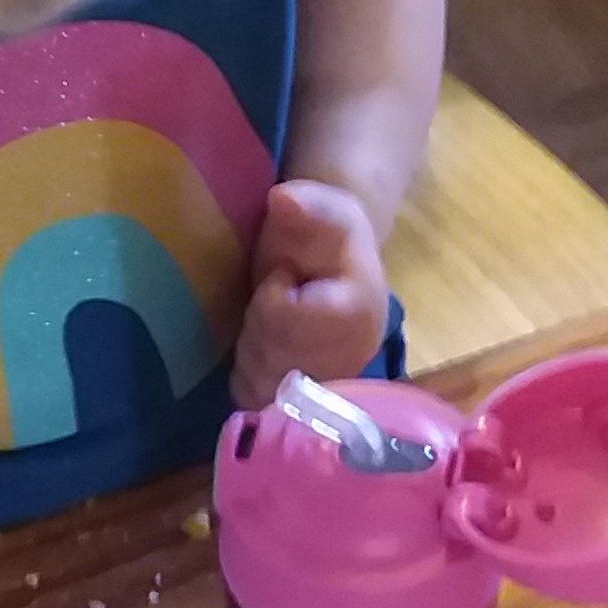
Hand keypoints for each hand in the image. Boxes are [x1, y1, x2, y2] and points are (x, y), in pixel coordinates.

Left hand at [232, 178, 390, 411]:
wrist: (334, 265)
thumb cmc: (322, 237)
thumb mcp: (320, 210)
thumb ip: (306, 205)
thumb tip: (283, 199)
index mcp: (358, 312)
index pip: (287, 318)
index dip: (273, 295)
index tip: (287, 276)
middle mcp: (351, 360)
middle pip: (273, 358)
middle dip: (259, 325)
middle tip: (272, 300)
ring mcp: (331, 390)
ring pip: (262, 386)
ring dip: (253, 351)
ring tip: (270, 323)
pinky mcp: (308, 408)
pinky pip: (256, 401)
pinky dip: (249, 375)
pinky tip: (265, 349)